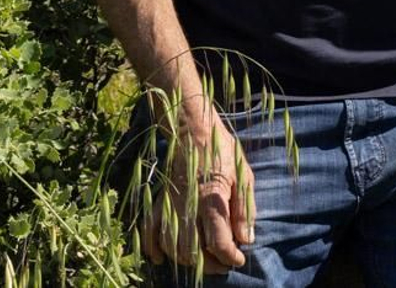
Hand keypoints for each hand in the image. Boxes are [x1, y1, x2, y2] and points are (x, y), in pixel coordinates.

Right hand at [143, 111, 254, 273]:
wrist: (194, 131)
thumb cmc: (222, 152)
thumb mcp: (242, 176)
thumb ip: (245, 209)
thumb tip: (246, 239)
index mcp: (211, 199)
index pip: (218, 241)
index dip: (230, 256)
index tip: (239, 259)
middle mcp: (187, 206)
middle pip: (191, 251)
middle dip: (210, 265)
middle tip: (224, 264)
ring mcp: (169, 205)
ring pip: (170, 246)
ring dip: (186, 261)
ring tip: (204, 262)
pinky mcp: (158, 202)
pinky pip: (148, 231)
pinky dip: (152, 248)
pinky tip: (161, 258)